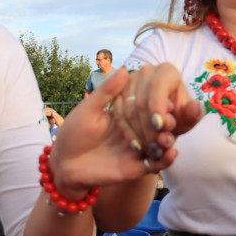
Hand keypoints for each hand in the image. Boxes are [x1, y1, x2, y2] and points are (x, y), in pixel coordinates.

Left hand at [52, 69, 188, 197]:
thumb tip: (125, 68)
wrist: (64, 165)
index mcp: (125, 114)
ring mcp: (137, 150)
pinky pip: (156, 164)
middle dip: (167, 122)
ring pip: (161, 144)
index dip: (158, 103)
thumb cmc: (73, 133)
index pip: (147, 106)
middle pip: (158, 125)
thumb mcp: (89, 109)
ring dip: (169, 140)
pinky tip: (171, 154)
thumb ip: (107, 91)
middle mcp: (135, 131)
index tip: (166, 98)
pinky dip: (166, 160)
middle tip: (169, 120)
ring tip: (169, 137)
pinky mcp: (136, 168)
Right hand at [111, 63, 203, 172]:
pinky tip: (136, 145)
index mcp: (166, 71)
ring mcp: (128, 81)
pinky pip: (117, 113)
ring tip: (150, 149)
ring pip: (127, 109)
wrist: (162, 118)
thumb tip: (196, 107)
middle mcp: (146, 72)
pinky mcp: (117, 93)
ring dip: (138, 132)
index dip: (157, 106)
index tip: (159, 126)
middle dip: (148, 126)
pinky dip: (127, 131)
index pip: (157, 86)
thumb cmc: (177, 116)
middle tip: (157, 146)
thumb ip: (193, 114)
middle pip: (141, 100)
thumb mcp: (187, 118)